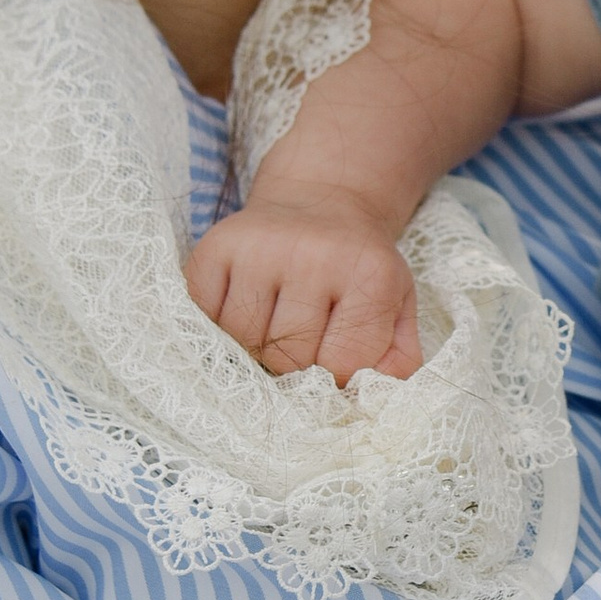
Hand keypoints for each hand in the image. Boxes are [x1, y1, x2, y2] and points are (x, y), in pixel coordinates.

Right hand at [186, 199, 423, 383]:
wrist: (321, 202)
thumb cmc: (358, 267)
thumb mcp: (396, 305)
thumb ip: (397, 358)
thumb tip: (374, 397)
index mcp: (370, 273)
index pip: (343, 364)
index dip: (336, 377)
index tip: (333, 359)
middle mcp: (315, 255)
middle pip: (288, 357)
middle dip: (292, 365)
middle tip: (301, 341)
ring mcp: (261, 248)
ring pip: (242, 342)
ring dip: (253, 348)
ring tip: (272, 324)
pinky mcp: (217, 245)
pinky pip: (203, 316)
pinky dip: (216, 326)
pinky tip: (240, 308)